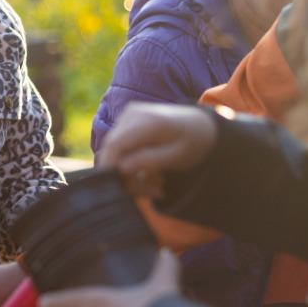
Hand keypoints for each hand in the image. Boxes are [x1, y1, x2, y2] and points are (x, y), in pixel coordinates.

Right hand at [99, 103, 219, 199]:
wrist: (198, 124)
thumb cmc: (192, 142)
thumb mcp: (178, 156)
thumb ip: (150, 160)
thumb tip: (121, 168)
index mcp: (149, 121)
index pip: (115, 144)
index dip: (109, 167)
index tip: (120, 189)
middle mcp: (133, 114)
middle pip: (111, 149)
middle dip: (124, 175)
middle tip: (151, 192)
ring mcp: (127, 116)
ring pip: (113, 151)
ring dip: (129, 172)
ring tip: (156, 185)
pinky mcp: (125, 121)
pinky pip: (118, 148)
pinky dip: (130, 164)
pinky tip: (150, 174)